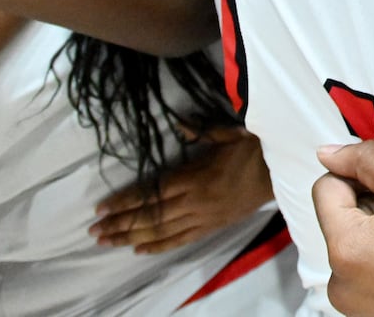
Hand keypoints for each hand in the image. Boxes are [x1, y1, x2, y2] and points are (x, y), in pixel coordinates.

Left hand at [90, 128, 272, 253]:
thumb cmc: (251, 149)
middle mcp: (195, 202)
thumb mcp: (226, 134)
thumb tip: (175, 123)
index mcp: (196, 177)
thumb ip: (199, 130)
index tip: (101, 209)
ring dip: (131, 237)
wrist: (279, 173)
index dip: (125, 202)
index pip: (152, 193)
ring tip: (107, 242)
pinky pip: (180, 240)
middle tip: (94, 232)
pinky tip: (138, 250)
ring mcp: (203, 217)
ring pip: (161, 232)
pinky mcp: (211, 226)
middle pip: (151, 217)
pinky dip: (158, 246)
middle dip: (120, 225)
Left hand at [313, 141, 373, 316]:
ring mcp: (353, 305)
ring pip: (350, 242)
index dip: (358, 176)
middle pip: (337, 217)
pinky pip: (361, 270)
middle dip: (368, 206)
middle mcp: (341, 285)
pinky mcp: (367, 315)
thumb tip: (329, 153)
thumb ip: (367, 162)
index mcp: (347, 250)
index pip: (325, 188)